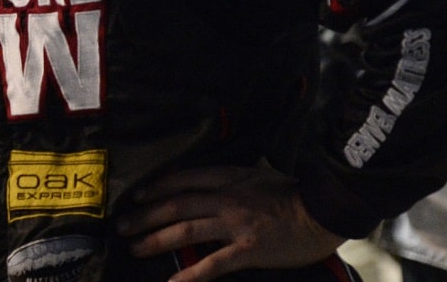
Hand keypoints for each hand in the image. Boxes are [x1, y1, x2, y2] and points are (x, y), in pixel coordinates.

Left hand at [115, 164, 344, 281]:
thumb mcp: (260, 175)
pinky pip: (213, 264)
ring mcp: (236, 224)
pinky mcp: (248, 249)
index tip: (137, 196)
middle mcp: (226, 198)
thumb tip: (214, 183)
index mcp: (229, 178)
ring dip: (155, 240)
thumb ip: (234, 179)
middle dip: (144, 216)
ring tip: (135, 248)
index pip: (182, 179)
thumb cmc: (296, 194)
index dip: (156, 188)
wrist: (324, 211)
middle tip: (122, 226)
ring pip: (186, 231)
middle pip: (176, 205)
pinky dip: (190, 274)